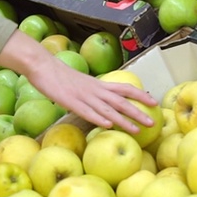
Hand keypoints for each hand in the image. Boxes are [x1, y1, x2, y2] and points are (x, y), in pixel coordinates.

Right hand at [0, 30, 156, 133]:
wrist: (42, 66)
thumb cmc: (58, 75)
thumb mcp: (81, 82)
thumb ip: (92, 90)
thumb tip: (101, 100)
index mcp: (97, 84)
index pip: (124, 88)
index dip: (140, 95)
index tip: (153, 103)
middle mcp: (94, 90)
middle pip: (120, 101)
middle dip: (137, 112)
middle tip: (152, 123)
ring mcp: (83, 96)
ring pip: (107, 109)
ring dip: (123, 120)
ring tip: (136, 131)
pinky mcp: (70, 101)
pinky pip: (86, 111)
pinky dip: (98, 118)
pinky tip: (107, 125)